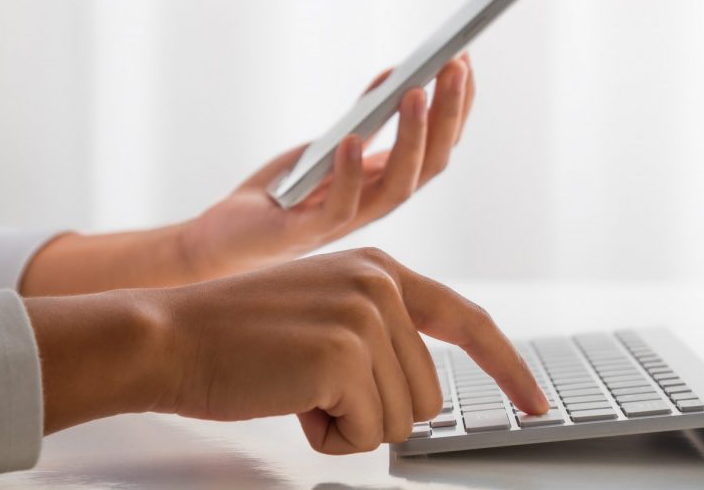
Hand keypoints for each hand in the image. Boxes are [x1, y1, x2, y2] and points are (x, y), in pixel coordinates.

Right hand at [27, 247, 547, 450]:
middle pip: (427, 394)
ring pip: (401, 420)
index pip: (465, 319)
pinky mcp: (345, 355)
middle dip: (371, 410)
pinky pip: (367, 434)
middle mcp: (381, 284)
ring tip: (294, 388)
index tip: (535, 401)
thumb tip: (424, 393)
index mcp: (380, 269)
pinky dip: (327, 435)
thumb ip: (377, 331)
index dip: (506, 366)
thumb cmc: (235, 336)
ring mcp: (365, 316)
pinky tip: (287, 401)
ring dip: (347, 423)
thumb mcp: (321, 308)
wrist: (168, 335)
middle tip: (310, 386)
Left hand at [180, 55, 476, 279]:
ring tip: (415, 92)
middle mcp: (377, 203)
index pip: (438, 146)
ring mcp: (347, 221)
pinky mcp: (308, 233)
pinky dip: (350, 175)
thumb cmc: (284, 190)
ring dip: (412, 138)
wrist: (228, 237)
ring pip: (398, 186)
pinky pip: (340, 208)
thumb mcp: (330, 143)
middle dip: (447, 114)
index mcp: (386, 182)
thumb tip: (396, 74)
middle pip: (431, 164)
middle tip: (453, 67)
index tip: (464, 59)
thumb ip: (364, 117)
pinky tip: (353, 140)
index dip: (457, 107)